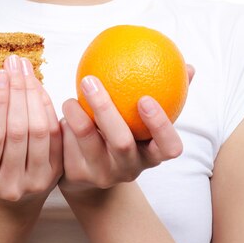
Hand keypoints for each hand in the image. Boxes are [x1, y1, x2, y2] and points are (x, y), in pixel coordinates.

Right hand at [0, 55, 62, 203]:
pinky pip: (56, 134)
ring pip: (39, 131)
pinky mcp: (57, 173)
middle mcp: (10, 185)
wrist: (14, 192)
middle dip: (17, 92)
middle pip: (18, 131)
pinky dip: (48, 107)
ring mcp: (36, 181)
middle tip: (15, 64)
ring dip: (33, 95)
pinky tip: (39, 88)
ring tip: (26, 71)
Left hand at [59, 65, 194, 194]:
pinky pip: (67, 146)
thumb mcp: (142, 121)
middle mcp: (129, 169)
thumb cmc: (122, 133)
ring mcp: (102, 175)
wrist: (87, 173)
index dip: (160, 126)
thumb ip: (166, 94)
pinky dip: (62, 124)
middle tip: (91, 80)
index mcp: (151, 154)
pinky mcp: (75, 176)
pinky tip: (54, 108)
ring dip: (76, 114)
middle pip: (121, 143)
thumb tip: (190, 67)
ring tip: (70, 96)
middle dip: (105, 110)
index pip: (168, 148)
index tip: (145, 98)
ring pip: (88, 142)